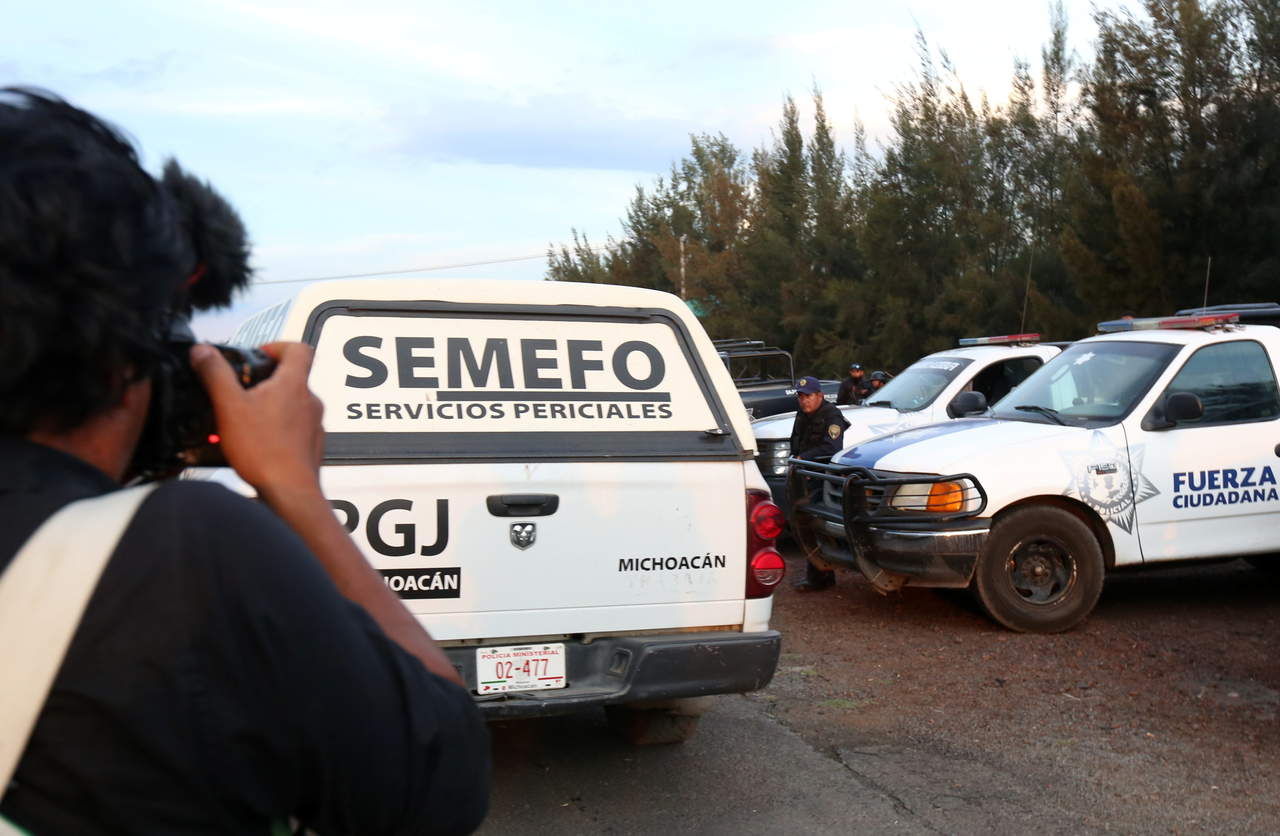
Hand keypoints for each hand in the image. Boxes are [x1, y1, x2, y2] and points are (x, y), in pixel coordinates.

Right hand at [189, 341, 325, 496]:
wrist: (289, 491)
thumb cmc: (263, 450)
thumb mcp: (229, 406)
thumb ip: (215, 374)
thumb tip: (202, 351)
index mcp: (294, 384)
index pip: (299, 348)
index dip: (277, 346)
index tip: (257, 355)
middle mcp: (310, 401)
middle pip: (293, 377)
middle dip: (265, 381)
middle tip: (240, 392)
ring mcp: (314, 424)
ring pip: (292, 405)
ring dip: (269, 407)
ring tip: (242, 420)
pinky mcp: (311, 445)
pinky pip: (294, 429)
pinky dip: (276, 429)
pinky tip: (256, 443)